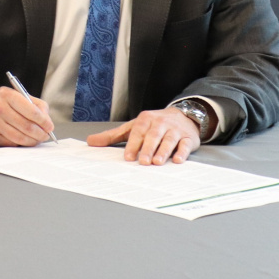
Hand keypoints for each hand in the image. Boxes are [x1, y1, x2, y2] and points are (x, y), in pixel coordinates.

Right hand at [0, 88, 53, 146]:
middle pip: (27, 126)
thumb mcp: (15, 96)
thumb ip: (35, 105)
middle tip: (45, 135)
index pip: (31, 110)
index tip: (49, 126)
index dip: (44, 121)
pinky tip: (23, 140)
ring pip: (20, 137)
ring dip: (32, 141)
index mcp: (6, 94)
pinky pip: (11, 143)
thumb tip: (47, 120)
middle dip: (41, 133)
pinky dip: (21, 143)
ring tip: (37, 139)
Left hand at [87, 108, 202, 163]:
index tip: (127, 157)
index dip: (132, 145)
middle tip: (142, 162)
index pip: (137, 132)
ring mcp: (175, 130)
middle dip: (147, 149)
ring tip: (157, 163)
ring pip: (169, 140)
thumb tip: (90, 141)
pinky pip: (185, 145)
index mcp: (145, 120)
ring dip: (163, 151)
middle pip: (153, 136)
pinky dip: (182, 152)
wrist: (183, 116)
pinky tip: (177, 160)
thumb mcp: (132, 127)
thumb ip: (112, 136)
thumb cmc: (153, 125)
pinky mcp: (188, 138)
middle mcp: (160, 123)